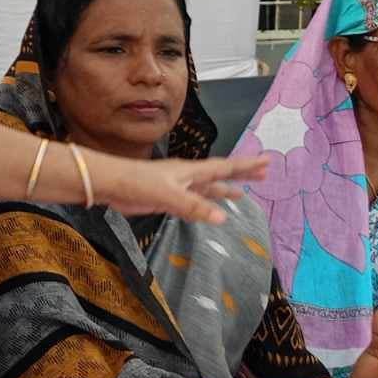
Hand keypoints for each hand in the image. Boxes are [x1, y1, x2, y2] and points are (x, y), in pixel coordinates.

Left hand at [92, 151, 268, 225]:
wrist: (110, 183)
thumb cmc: (138, 183)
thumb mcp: (169, 195)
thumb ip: (194, 206)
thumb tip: (223, 217)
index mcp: (191, 172)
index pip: (225, 167)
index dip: (246, 166)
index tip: (267, 161)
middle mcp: (188, 177)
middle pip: (220, 175)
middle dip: (241, 175)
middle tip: (264, 174)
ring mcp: (177, 187)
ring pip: (207, 188)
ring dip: (224, 191)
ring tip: (242, 194)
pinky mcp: (166, 198)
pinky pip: (193, 201)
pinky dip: (205, 204)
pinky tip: (209, 210)